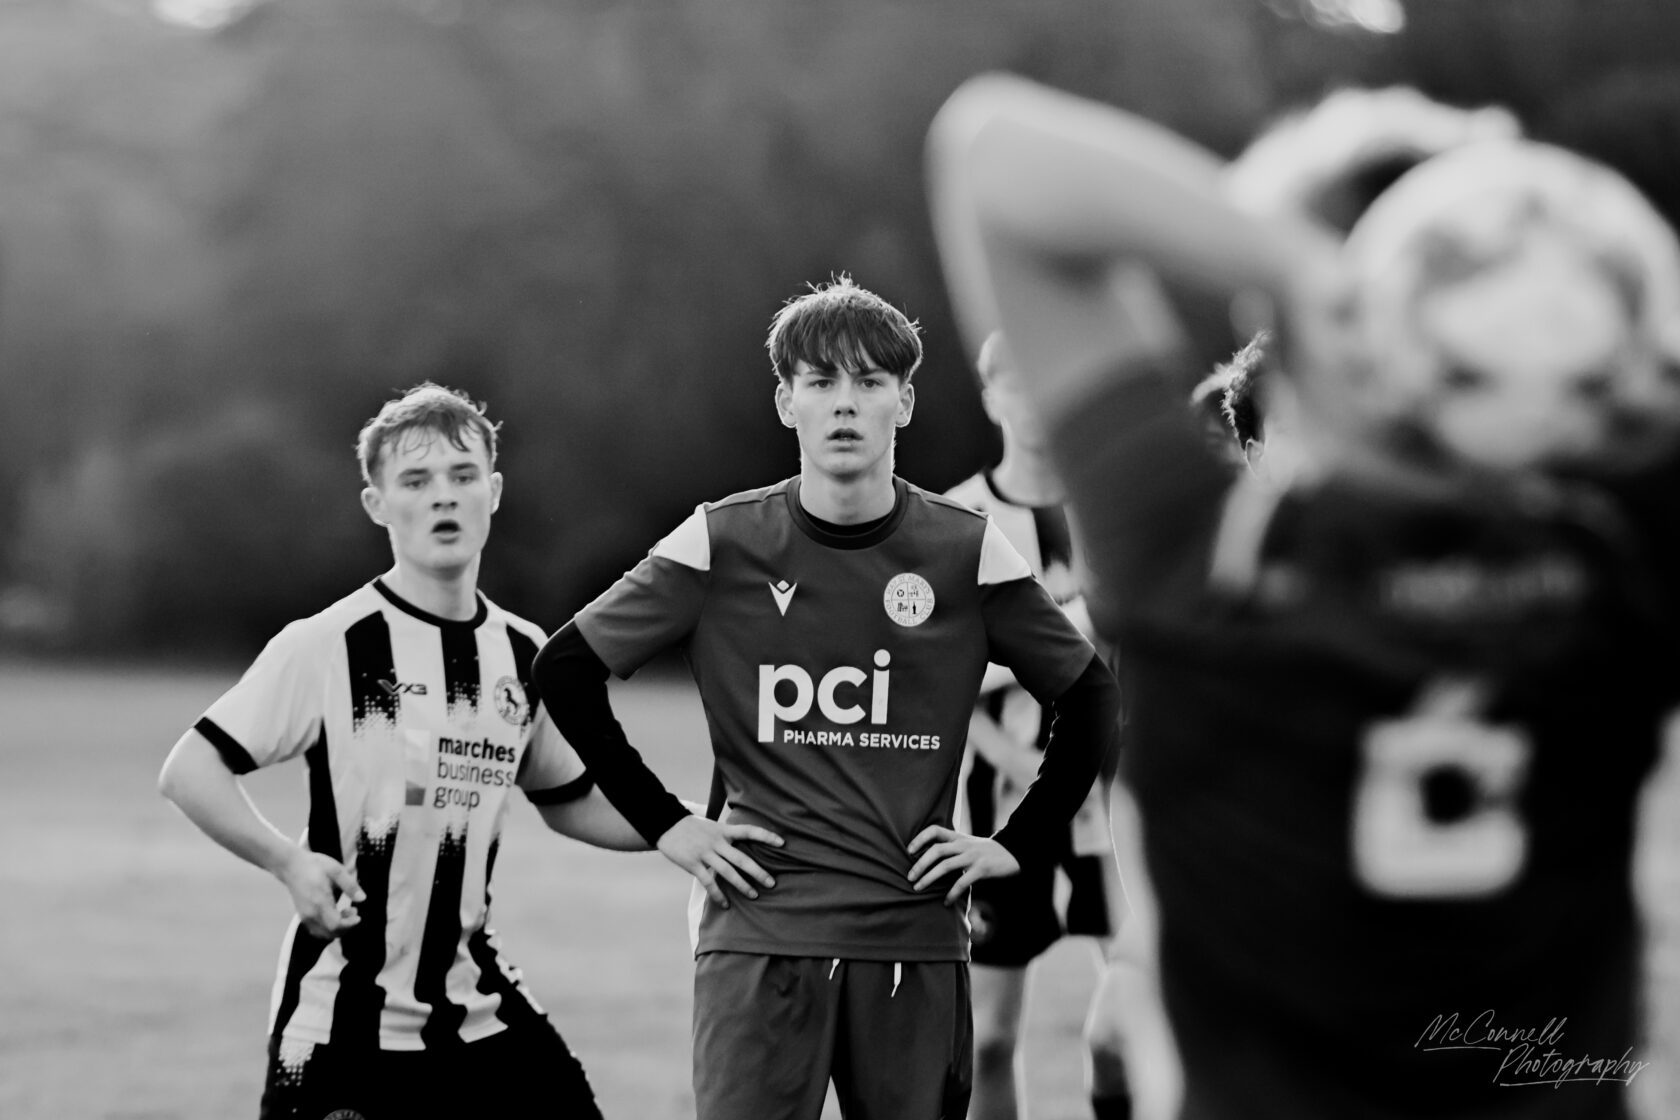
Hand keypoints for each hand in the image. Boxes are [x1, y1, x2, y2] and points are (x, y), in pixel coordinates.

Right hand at [276, 848, 364, 939]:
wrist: (292, 866)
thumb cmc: (314, 866)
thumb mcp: (336, 870)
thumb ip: (350, 885)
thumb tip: (362, 899)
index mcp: (319, 902)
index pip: (335, 925)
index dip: (349, 924)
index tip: (358, 916)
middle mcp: (310, 913)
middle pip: (330, 933)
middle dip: (346, 926)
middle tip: (353, 911)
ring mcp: (305, 916)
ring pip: (323, 934)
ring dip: (338, 928)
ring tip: (345, 912)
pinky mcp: (302, 916)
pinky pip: (316, 930)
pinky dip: (328, 928)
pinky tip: (335, 914)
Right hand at [656, 815, 783, 907]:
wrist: (666, 825)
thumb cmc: (693, 826)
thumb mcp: (713, 825)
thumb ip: (727, 834)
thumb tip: (744, 841)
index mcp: (724, 830)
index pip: (749, 831)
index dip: (767, 836)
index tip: (783, 843)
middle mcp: (717, 842)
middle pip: (742, 858)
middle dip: (758, 871)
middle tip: (772, 883)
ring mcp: (705, 853)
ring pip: (727, 872)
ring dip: (742, 885)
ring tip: (754, 895)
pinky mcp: (693, 864)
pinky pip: (708, 882)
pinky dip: (718, 894)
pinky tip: (726, 904)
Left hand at [906, 826, 1020, 904]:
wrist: (1013, 854)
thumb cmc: (986, 852)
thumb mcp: (968, 844)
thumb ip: (952, 847)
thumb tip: (929, 858)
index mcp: (958, 837)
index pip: (935, 830)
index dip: (920, 838)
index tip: (909, 851)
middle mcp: (963, 844)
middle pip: (936, 850)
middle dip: (920, 864)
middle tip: (909, 878)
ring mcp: (973, 856)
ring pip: (945, 865)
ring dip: (929, 878)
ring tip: (918, 889)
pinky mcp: (982, 869)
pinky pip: (962, 881)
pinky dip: (951, 893)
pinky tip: (946, 902)